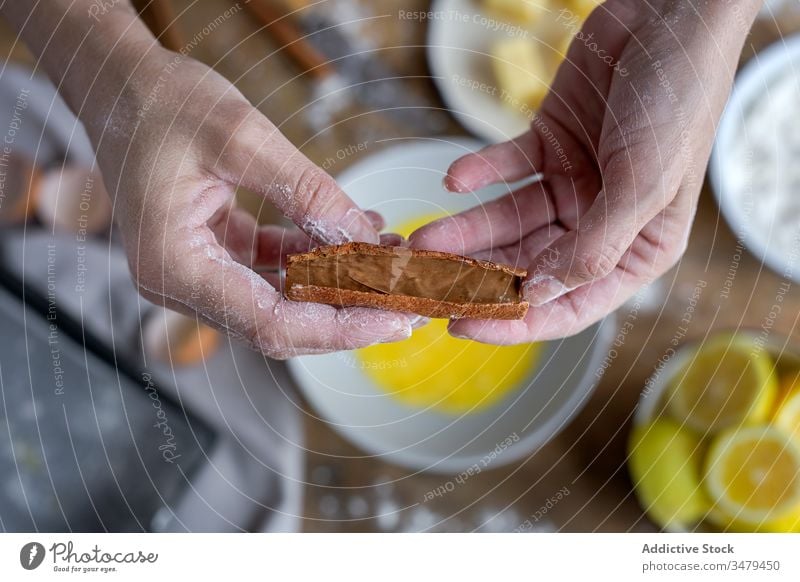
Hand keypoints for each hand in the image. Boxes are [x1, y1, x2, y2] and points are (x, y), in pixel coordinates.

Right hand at [95, 49, 410, 357]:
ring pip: (282, 302)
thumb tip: (366, 239)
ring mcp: (197, 271)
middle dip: (346, 313)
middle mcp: (181, 282)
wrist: (120, 82)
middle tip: (404, 300)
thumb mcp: (243, 139)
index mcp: (174, 266)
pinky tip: (355, 237)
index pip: (271, 323)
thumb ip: (306, 193)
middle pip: (280, 324)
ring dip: (336, 285)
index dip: (338, 327)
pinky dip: (315, 259)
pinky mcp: (214, 253)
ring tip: (389, 260)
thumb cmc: (163, 103)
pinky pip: (273, 271)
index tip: (392, 320)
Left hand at [410, 0, 758, 343]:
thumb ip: (592, 247)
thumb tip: (537, 294)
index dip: (515, 320)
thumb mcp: (644, 185)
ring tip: (420, 239)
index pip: (568, 303)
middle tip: (426, 283)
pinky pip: (505, 169)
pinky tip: (455, 178)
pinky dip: (478, 174)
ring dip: (464, 231)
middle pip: (527, 265)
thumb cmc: (678, 101)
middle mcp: (601, 224)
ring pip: (507, 222)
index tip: (463, 325)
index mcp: (636, 250)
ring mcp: (571, 185)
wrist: (671, 16)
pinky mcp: (549, 145)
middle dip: (476, 275)